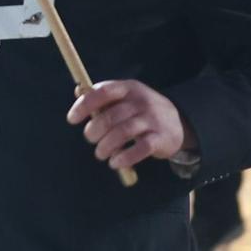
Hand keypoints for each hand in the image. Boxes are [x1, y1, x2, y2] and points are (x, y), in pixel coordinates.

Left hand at [66, 79, 186, 172]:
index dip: (85, 105)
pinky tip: (115, 162)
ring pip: (123, 133)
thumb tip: (78, 92)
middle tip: (90, 139)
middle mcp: (141, 102)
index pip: (104, 92)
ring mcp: (152, 120)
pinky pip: (140, 149)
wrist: (179, 123)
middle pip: (112, 116)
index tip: (72, 119)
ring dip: (106, 146)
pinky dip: (124, 158)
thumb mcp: (126, 98)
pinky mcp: (160, 139)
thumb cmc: (142, 111)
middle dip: (95, 131)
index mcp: (129, 88)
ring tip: (101, 154)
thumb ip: (103, 96)